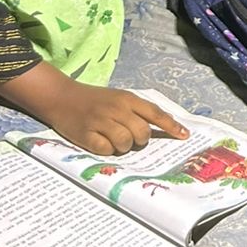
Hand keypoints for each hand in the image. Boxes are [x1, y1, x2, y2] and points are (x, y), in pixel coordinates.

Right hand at [43, 83, 189, 154]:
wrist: (62, 97)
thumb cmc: (94, 99)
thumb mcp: (118, 98)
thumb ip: (138, 110)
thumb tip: (163, 126)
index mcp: (127, 99)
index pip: (154, 113)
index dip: (171, 126)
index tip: (184, 136)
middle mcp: (116, 109)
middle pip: (142, 133)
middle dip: (140, 140)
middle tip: (130, 138)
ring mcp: (101, 121)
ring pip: (125, 143)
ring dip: (123, 146)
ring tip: (113, 139)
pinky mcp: (86, 134)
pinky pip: (106, 150)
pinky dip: (106, 150)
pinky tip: (100, 142)